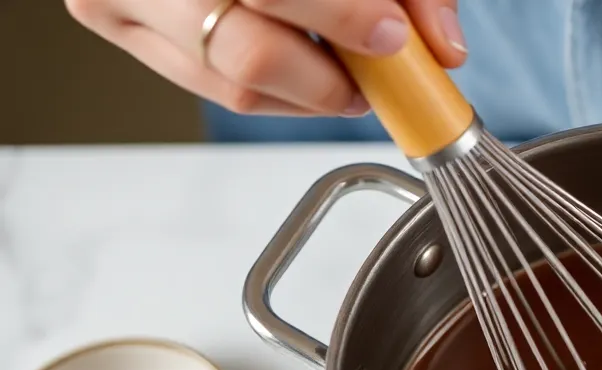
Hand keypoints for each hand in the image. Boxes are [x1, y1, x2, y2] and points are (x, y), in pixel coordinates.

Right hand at [65, 0, 467, 116]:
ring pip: (239, 88)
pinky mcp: (123, 29)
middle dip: (332, 78)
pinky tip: (311, 65)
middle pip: (252, 57)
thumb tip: (443, 48)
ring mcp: (122, 3)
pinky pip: (221, 92)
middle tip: (378, 73)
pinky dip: (284, 92)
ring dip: (314, 93)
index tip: (393, 36)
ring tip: (351, 72)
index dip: (343, 18)